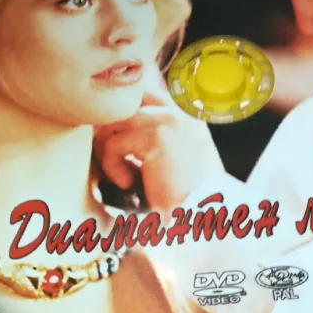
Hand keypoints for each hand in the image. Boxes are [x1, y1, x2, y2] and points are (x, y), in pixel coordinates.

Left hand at [93, 66, 223, 211]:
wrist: (204, 214)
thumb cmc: (185, 197)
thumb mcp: (172, 159)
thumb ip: (150, 141)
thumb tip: (110, 133)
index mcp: (185, 116)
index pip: (140, 97)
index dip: (120, 121)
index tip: (116, 148)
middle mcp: (178, 111)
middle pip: (124, 104)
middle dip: (107, 130)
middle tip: (109, 159)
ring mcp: (168, 119)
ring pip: (114, 122)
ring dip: (107, 151)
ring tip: (121, 176)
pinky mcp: (156, 135)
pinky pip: (114, 144)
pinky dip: (112, 167)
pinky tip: (128, 184)